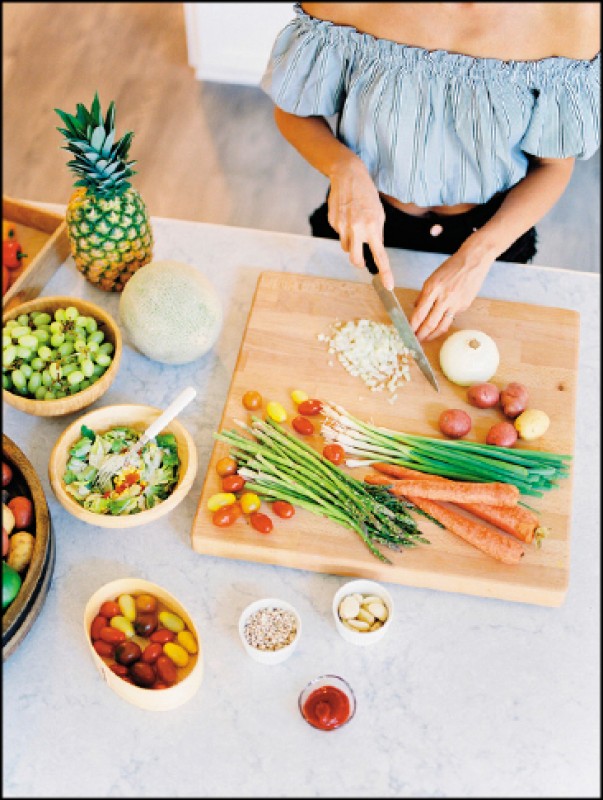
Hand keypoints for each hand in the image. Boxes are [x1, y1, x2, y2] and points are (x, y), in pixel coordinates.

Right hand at [328, 159, 393, 289]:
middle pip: (356, 260)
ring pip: (346, 247)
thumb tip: (374, 249)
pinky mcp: (332, 222)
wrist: (347, 175)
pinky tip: (346, 214)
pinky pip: (339, 234)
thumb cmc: (367, 194)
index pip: (380, 255)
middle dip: (359, 263)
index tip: (388, 285)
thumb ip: (377, 233)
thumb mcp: (379, 213)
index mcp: (372, 227)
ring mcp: (342, 226)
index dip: (385, 272)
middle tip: (362, 259)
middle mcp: (356, 229)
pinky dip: (343, 229)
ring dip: (351, 243)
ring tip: (354, 224)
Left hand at [410, 246, 491, 340]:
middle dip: (421, 335)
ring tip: (426, 338)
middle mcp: (443, 298)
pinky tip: (439, 326)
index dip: (413, 326)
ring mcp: (455, 303)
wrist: (473, 261)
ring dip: (432, 335)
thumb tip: (416, 308)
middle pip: (430, 323)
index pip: (419, 313)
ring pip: (442, 326)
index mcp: (432, 289)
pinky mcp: (464, 306)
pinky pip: (451, 318)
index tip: (409, 332)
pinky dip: (443, 323)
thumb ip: (423, 295)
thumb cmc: (451, 267)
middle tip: (416, 340)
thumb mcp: (432, 278)